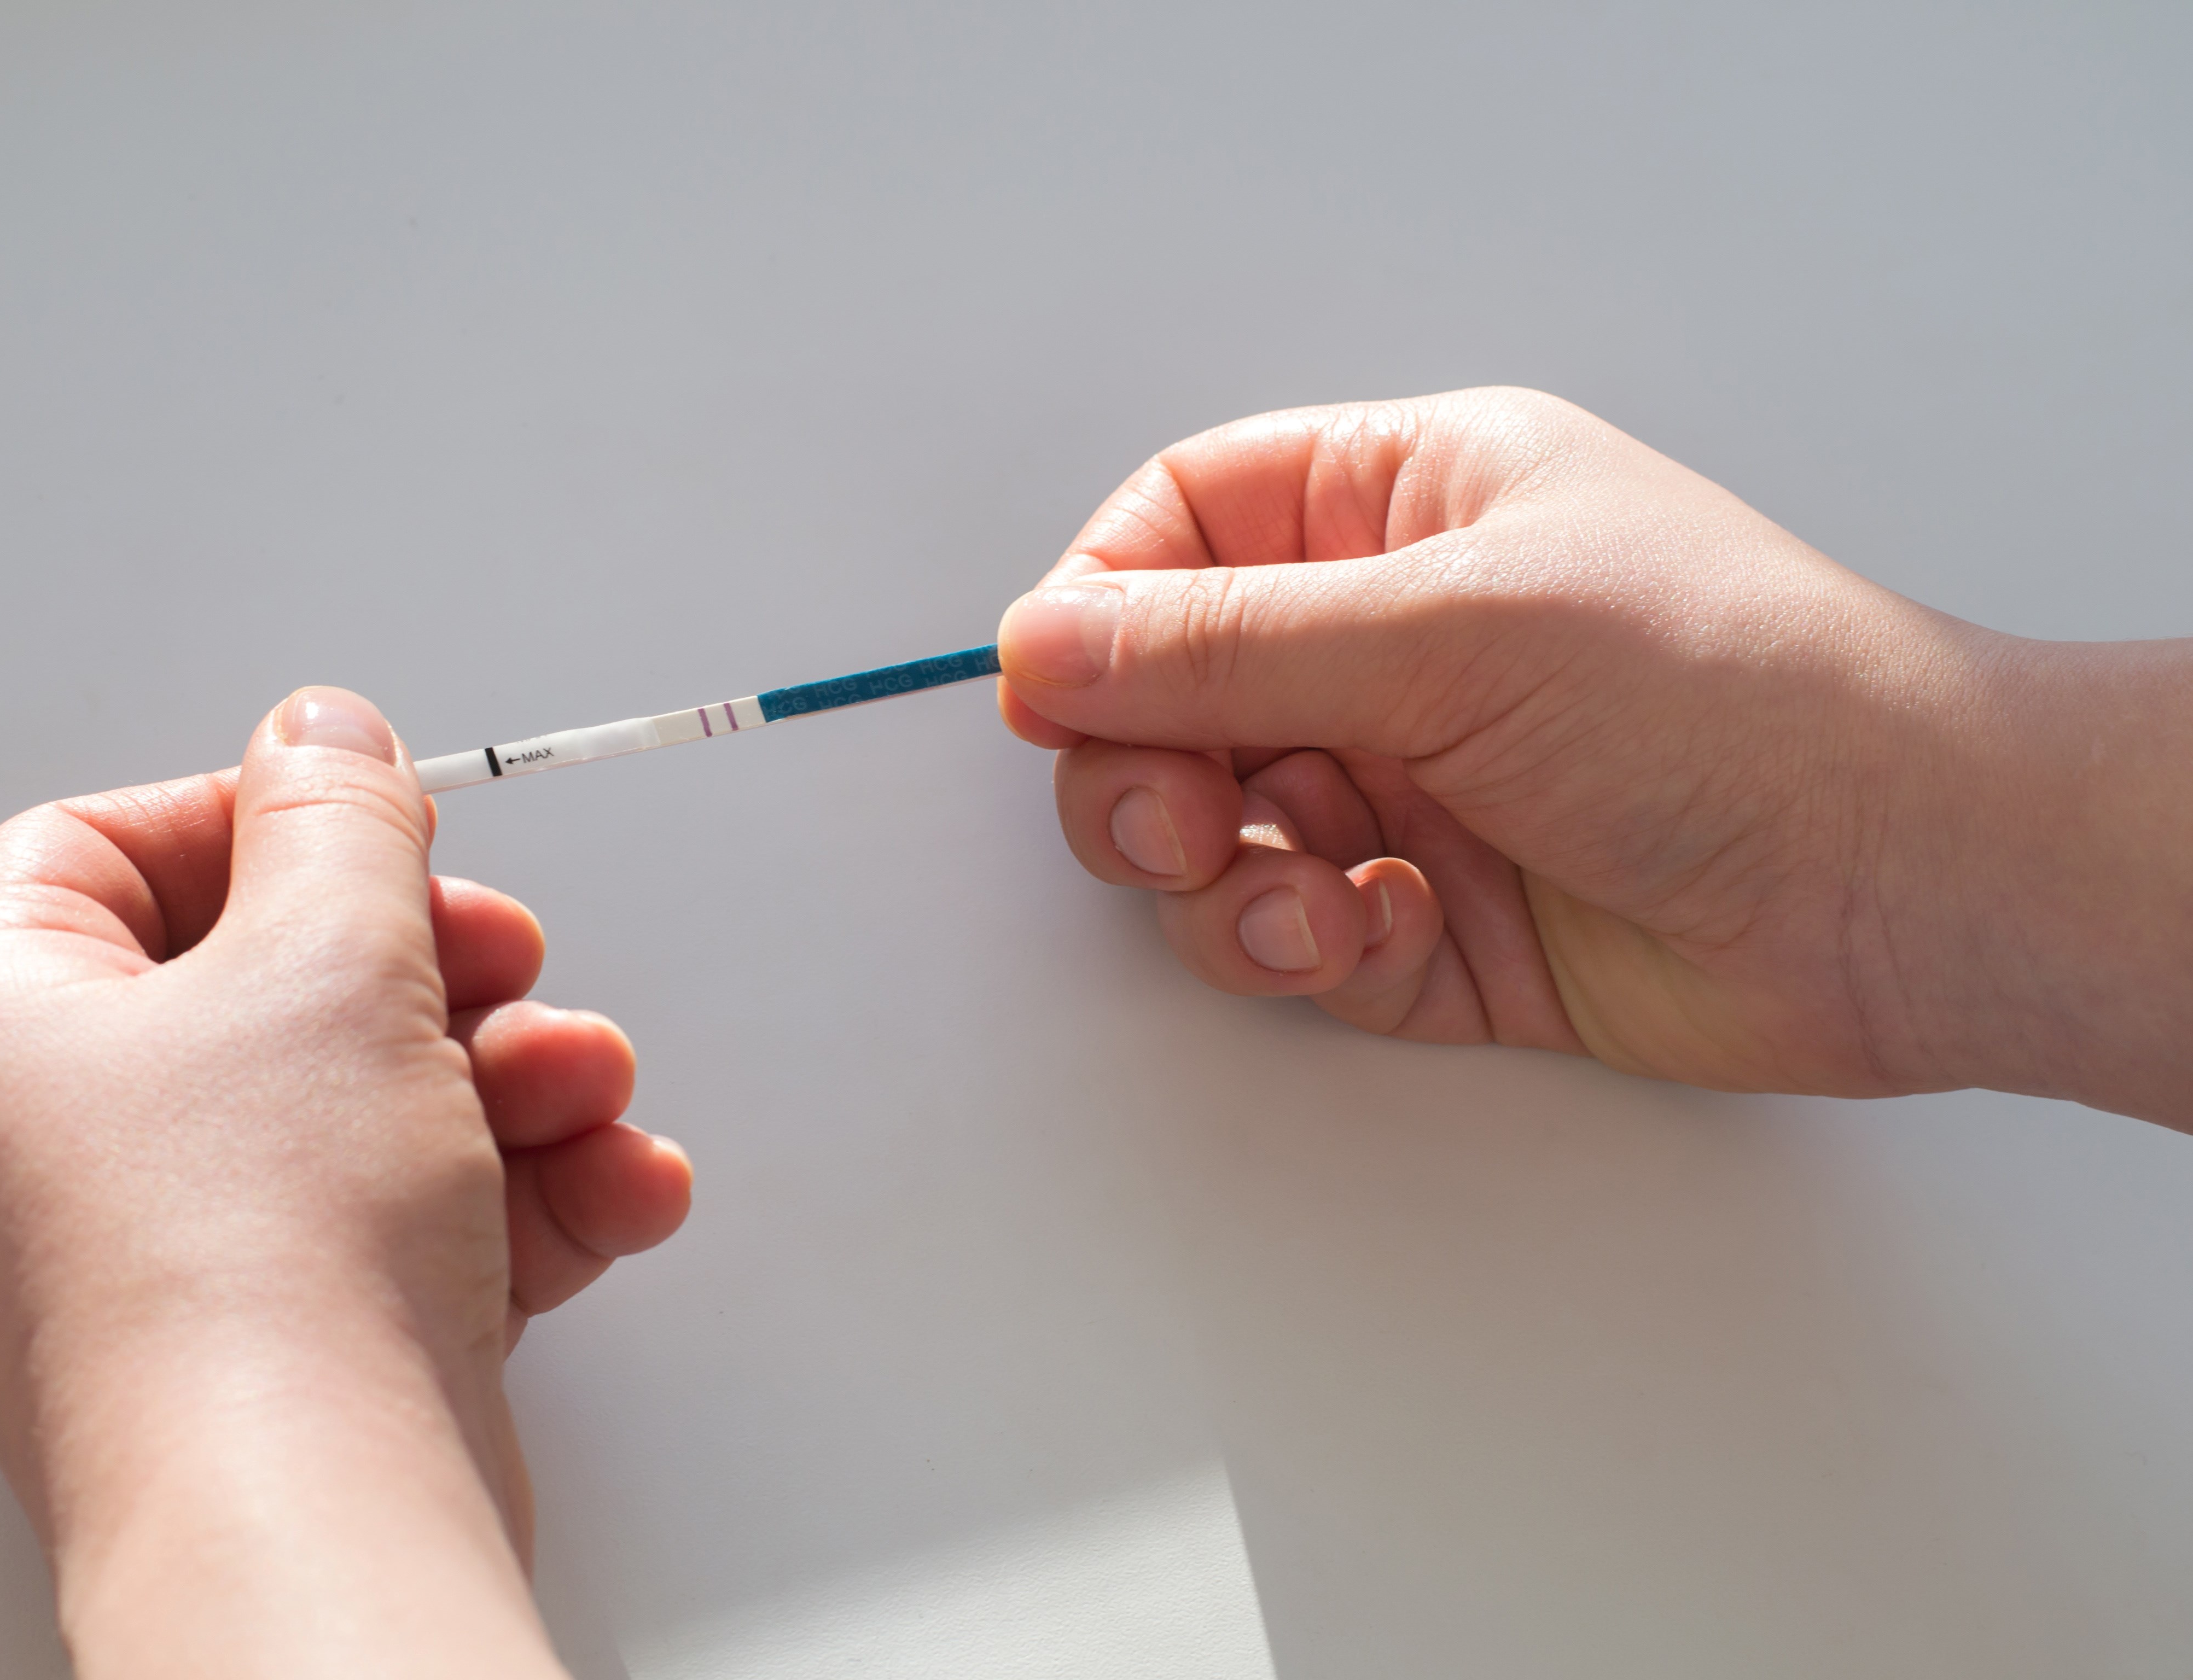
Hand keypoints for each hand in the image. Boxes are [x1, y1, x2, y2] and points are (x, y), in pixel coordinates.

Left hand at [0, 688, 692, 1677]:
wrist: (317, 1520)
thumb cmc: (269, 1260)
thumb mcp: (332, 956)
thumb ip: (339, 816)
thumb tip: (325, 734)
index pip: (97, 854)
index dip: (255, 818)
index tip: (378, 832)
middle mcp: (56, 1150)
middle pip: (263, 983)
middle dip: (438, 969)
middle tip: (505, 963)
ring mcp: (165, 1261)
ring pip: (361, 1109)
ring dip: (510, 1084)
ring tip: (587, 1094)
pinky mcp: (277, 1349)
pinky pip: (399, 1226)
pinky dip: (514, 1199)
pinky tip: (609, 1192)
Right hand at [998, 389, 2192, 1124]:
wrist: (1901, 887)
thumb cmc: (1730, 696)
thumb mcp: (1448, 629)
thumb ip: (1222, 647)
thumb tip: (1042, 643)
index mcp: (1407, 508)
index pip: (1183, 530)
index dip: (1098, 611)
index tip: (1054, 695)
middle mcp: (1394, 644)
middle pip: (1167, 702)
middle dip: (1144, 777)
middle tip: (1180, 827)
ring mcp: (1408, 787)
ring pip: (1215, 842)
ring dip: (1226, 887)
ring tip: (1307, 901)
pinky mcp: (1430, 922)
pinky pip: (1295, 941)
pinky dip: (1313, 950)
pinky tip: (1389, 933)